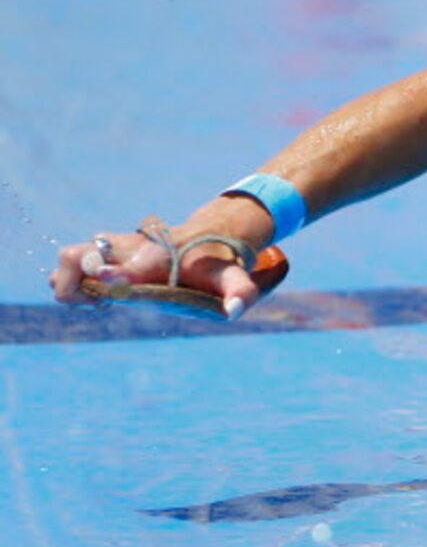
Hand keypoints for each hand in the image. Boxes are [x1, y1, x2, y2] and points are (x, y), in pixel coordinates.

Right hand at [50, 198, 278, 318]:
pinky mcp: (104, 252)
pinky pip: (71, 264)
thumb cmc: (214, 261)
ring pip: (68, 258)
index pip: (123, 269)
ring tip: (99, 300)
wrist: (207, 235)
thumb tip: (234, 311)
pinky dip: (74, 282)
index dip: (111, 280)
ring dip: (71, 284)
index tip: (106, 297)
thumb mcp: (231, 276)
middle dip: (75, 286)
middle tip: (102, 303)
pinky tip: (101, 296)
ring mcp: (111, 249)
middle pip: (73, 257)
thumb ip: (238, 292)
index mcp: (154, 260)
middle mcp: (125, 250)